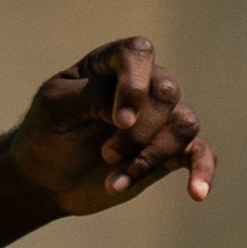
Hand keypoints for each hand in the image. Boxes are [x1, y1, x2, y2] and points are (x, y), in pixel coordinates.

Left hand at [9, 38, 211, 216]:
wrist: (44, 179)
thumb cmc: (45, 135)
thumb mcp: (55, 109)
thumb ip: (94, 96)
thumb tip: (134, 112)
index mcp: (110, 64)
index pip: (137, 53)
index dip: (134, 84)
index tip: (119, 121)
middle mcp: (142, 85)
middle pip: (166, 93)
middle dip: (139, 130)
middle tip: (106, 155)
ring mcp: (159, 118)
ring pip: (184, 124)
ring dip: (151, 157)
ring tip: (114, 184)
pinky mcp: (169, 151)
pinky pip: (202, 153)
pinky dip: (202, 171)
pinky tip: (196, 193)